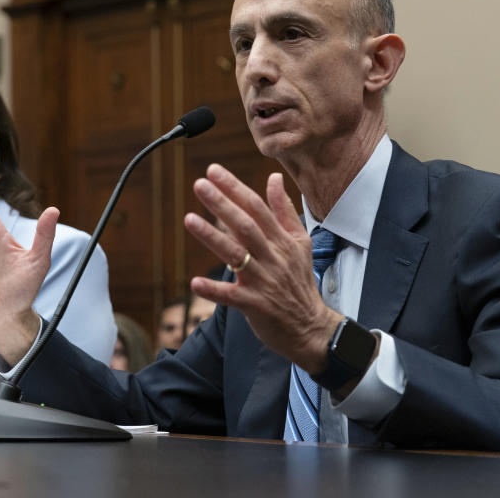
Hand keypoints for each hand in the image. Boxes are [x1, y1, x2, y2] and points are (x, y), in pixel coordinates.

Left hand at [183, 165, 341, 374]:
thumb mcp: (300, 243)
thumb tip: (273, 178)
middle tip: (199, 185)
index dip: (235, 188)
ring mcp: (264, 281)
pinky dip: (214, 290)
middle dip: (222, 204)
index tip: (213, 171)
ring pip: (236, 255)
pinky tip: (195, 283)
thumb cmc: (300, 282)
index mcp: (282, 240)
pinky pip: (231, 296)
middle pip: (245, 225)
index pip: (256, 207)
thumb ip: (284, 210)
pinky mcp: (255, 305)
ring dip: (212, 237)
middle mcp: (273, 257)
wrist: (311, 327)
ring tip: (189, 219)